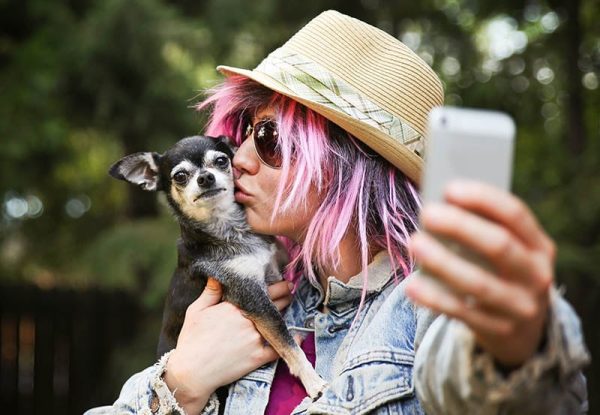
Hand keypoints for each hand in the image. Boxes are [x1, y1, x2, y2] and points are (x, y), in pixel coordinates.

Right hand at [164, 278, 292, 413]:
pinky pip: (279, 348)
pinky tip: (299, 334)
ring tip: (290, 303)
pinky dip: (290, 341)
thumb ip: (210, 292)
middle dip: (285, 295)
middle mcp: (247, 320)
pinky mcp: (257, 357)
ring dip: (286, 312)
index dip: (277, 285)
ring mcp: (254, 339)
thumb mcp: (196, 311)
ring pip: (277, 322)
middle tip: (290, 289)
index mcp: (234, 306)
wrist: (192, 373)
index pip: (263, 290)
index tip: (284, 281)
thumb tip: (218, 275)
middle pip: (274, 303)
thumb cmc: (191, 340)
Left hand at [406, 180, 554, 367]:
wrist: (524, 331)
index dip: (483, 199)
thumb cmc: (502, 273)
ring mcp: (520, 307)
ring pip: (479, 284)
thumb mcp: (509, 251)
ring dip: (444, 262)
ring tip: (415, 243)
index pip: (515, 215)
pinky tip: (412, 286)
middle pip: (499, 246)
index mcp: (539, 246)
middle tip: (427, 213)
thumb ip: (483, 228)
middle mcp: (536, 275)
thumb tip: (441, 203)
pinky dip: (435, 299)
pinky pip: (462, 313)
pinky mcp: (499, 330)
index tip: (450, 188)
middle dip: (461, 227)